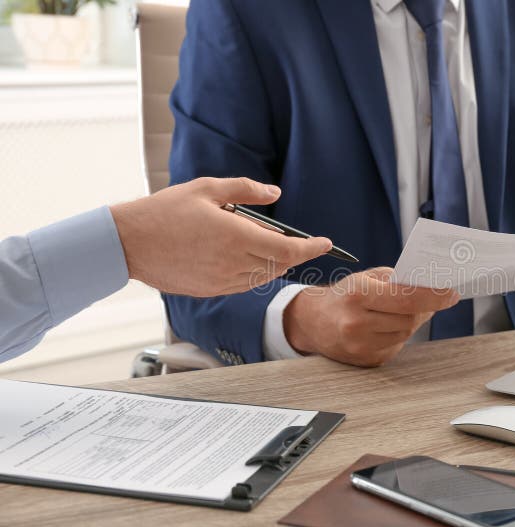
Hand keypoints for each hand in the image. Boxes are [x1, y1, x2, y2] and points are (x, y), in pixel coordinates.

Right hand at [111, 177, 331, 296]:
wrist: (128, 243)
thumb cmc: (165, 210)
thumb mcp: (207, 188)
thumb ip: (246, 190)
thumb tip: (275, 194)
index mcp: (236, 236)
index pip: (288, 249)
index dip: (312, 248)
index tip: (326, 243)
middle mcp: (233, 263)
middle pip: (279, 264)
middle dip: (294, 253)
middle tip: (299, 240)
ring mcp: (222, 281)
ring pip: (263, 276)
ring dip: (273, 262)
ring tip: (266, 244)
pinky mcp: (210, 291)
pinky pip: (244, 284)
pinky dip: (254, 272)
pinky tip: (245, 257)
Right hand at [284, 267, 459, 366]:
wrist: (312, 322)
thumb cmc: (343, 295)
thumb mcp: (366, 278)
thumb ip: (396, 281)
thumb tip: (431, 287)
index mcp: (357, 295)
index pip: (406, 298)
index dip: (434, 296)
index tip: (451, 293)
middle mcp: (356, 323)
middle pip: (409, 318)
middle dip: (424, 307)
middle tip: (434, 297)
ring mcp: (360, 346)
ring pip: (405, 334)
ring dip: (412, 321)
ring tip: (405, 310)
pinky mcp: (365, 361)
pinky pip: (396, 346)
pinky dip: (399, 334)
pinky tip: (389, 325)